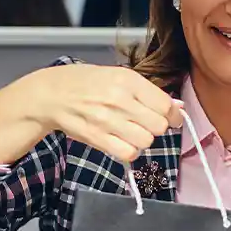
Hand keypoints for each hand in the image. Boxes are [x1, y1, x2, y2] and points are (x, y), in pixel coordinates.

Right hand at [0, 64, 181, 163]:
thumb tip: (178, 108)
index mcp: (127, 80)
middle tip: (146, 122)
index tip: (173, 118)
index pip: (165, 105)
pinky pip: (128, 154)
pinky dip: (129, 151)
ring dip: (143, 139)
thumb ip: (149, 93)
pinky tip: (122, 141)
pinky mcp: (97, 138)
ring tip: (131, 131)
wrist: (52, 94)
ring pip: (146, 141)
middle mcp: (118, 99)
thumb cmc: (88, 83)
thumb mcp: (119, 77)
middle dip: (157, 127)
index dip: (174, 115)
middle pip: (158, 126)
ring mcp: (107, 120)